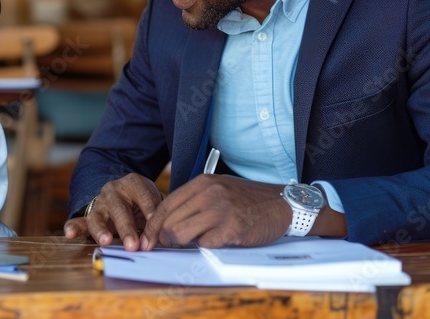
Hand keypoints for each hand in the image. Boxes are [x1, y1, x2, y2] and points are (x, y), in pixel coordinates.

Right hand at [64, 173, 162, 250]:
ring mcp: (99, 203)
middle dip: (127, 229)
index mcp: (134, 183)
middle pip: (120, 210)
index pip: (144, 199)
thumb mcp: (155, 201)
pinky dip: (74, 228)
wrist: (124, 192)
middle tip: (134, 246)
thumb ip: (157, 216)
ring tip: (106, 241)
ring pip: (98, 217)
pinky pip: (79, 221)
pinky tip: (70, 234)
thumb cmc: (143, 200)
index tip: (156, 235)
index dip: (151, 217)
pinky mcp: (89, 216)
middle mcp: (114, 191)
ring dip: (102, 230)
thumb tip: (160, 239)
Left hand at [139, 175, 289, 249]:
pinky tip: (218, 241)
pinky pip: (205, 245)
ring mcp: (220, 211)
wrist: (282, 204)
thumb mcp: (219, 189)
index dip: (153, 226)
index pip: (165, 205)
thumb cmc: (249, 200)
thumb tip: (167, 223)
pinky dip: (206, 247)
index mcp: (202, 182)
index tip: (148, 240)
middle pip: (169, 222)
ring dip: (182, 245)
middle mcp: (209, 194)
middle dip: (165, 239)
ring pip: (181, 234)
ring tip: (192, 244)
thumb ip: (195, 201)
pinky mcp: (231, 229)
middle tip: (169, 247)